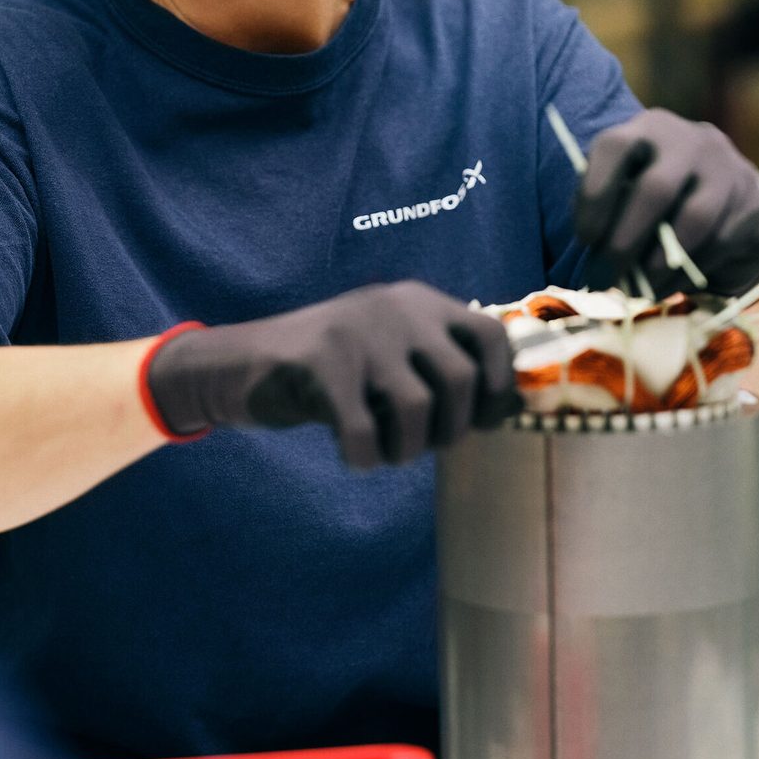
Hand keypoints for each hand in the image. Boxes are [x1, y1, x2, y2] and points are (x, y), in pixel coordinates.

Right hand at [143, 282, 521, 467]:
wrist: (242, 363)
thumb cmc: (332, 369)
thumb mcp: (392, 351)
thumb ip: (443, 366)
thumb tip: (516, 406)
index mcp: (419, 301)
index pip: (491, 335)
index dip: (499, 387)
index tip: (480, 422)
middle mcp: (394, 308)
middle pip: (461, 379)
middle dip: (451, 429)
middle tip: (421, 444)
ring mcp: (356, 333)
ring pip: (417, 409)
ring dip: (408, 449)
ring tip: (386, 451)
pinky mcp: (319, 364)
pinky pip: (364, 431)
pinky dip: (365, 457)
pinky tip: (353, 455)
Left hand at [574, 108, 758, 296]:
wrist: (726, 215)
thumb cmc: (657, 205)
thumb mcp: (626, 193)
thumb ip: (609, 211)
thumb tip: (596, 254)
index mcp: (651, 128)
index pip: (616, 146)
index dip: (595, 194)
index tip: (584, 239)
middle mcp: (694, 140)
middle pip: (656, 188)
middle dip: (623, 242)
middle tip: (600, 280)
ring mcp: (732, 170)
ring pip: (693, 220)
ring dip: (656, 265)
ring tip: (633, 290)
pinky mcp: (758, 205)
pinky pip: (720, 244)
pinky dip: (685, 273)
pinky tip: (664, 287)